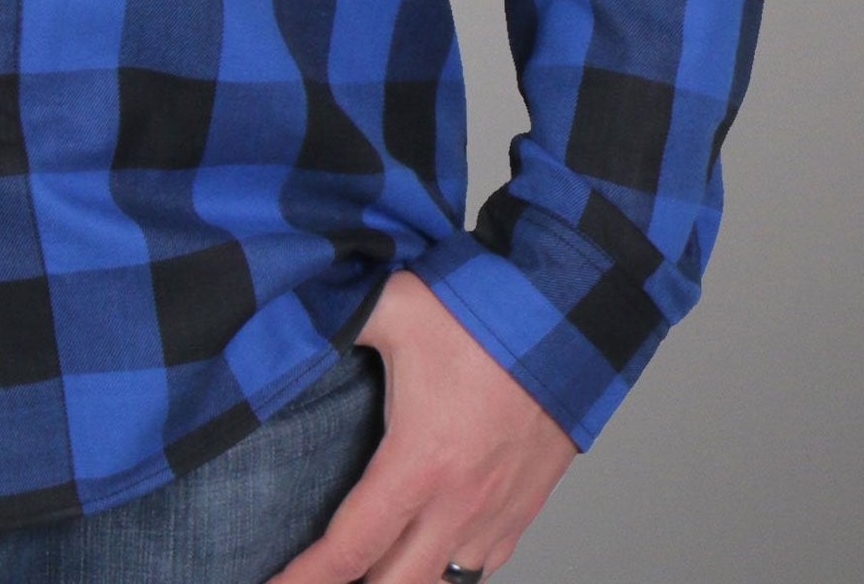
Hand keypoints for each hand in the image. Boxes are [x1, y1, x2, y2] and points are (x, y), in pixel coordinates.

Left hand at [264, 270, 576, 583]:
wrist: (568, 318)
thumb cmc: (484, 313)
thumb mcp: (393, 306)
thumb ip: (336, 320)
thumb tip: (295, 319)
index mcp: (419, 462)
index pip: (350, 548)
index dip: (306, 578)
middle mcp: (460, 503)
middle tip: (316, 580)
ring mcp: (497, 512)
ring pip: (442, 581)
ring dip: (401, 577)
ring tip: (366, 563)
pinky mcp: (525, 508)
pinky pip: (481, 565)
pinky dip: (446, 569)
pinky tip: (423, 553)